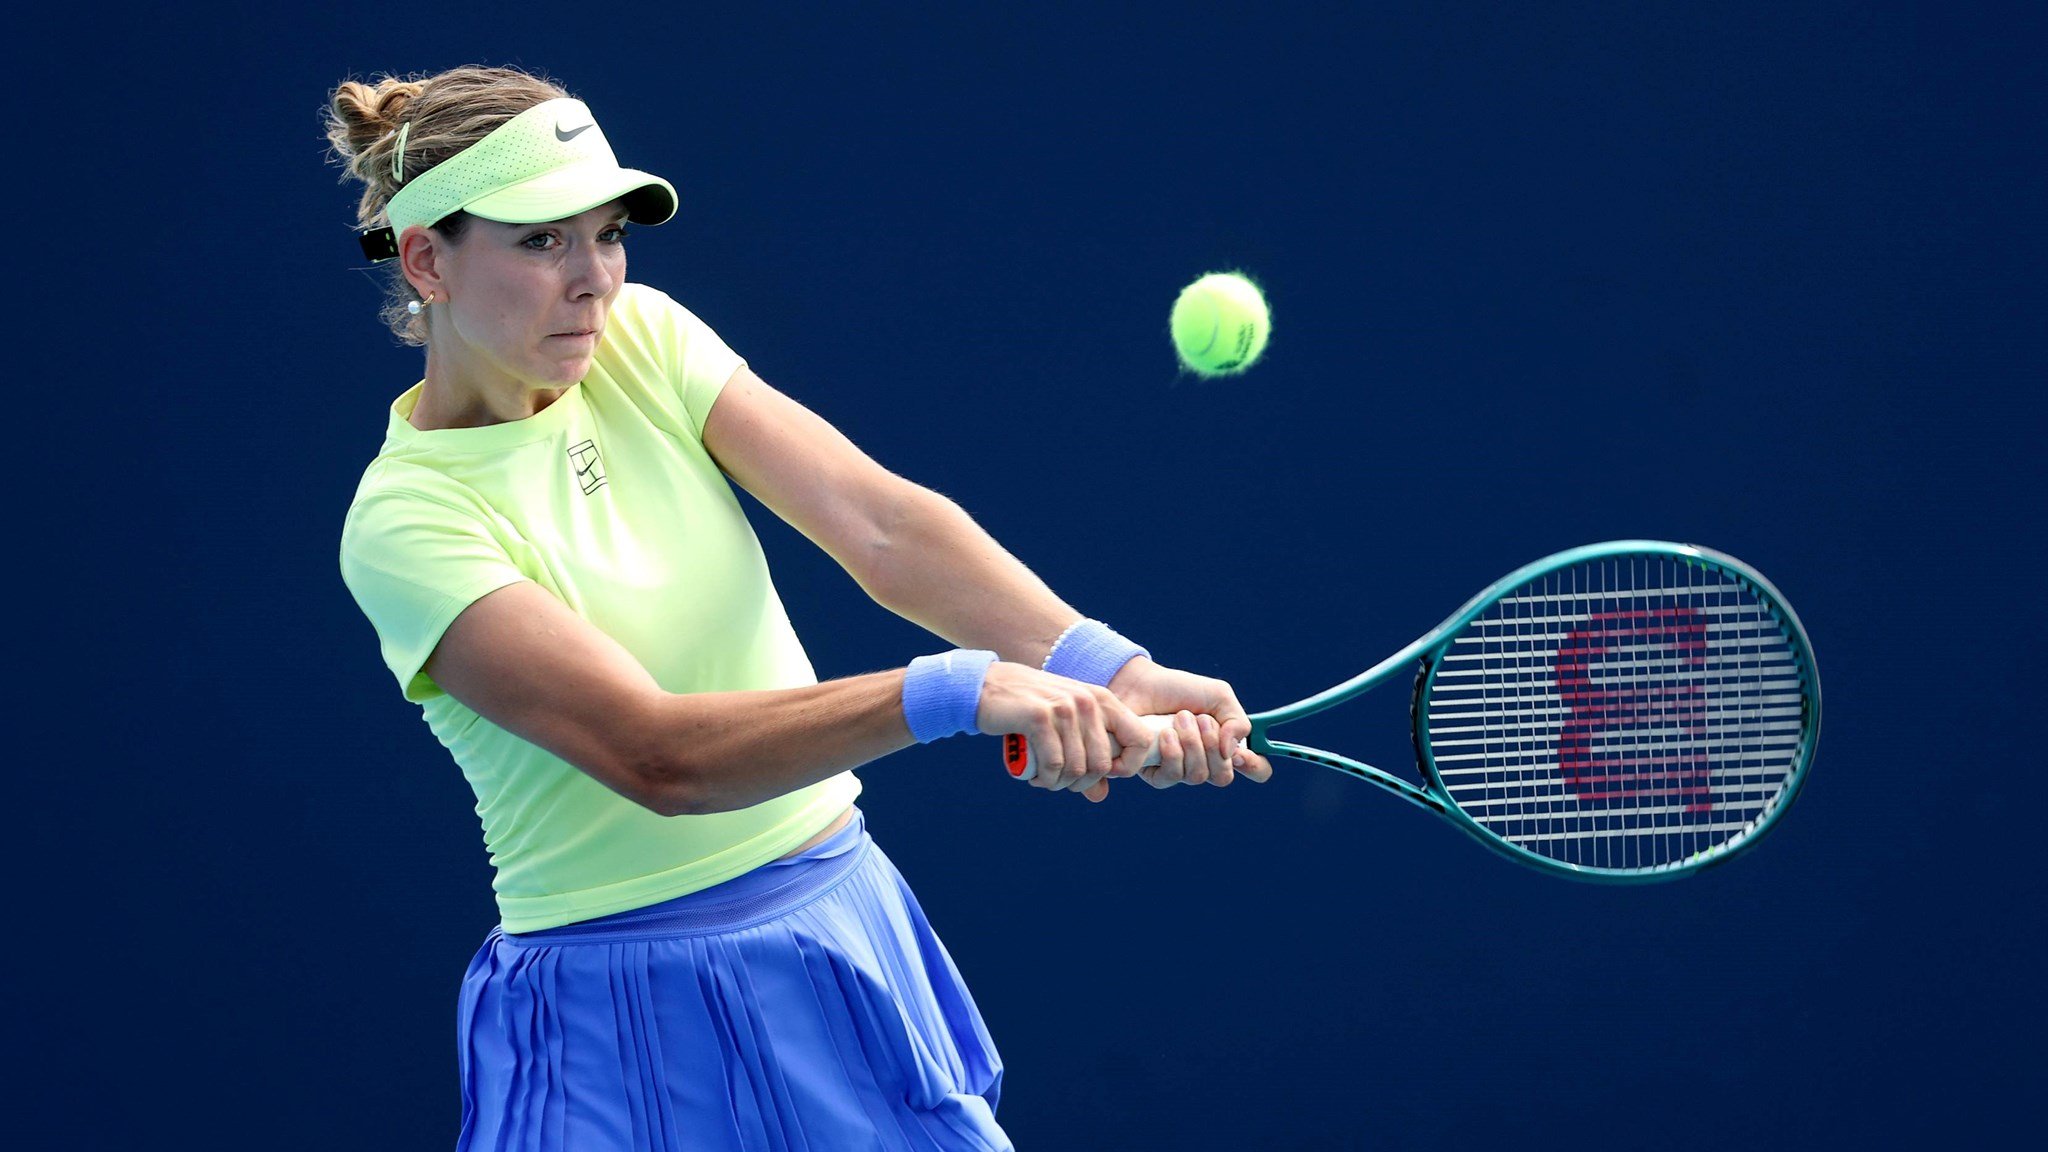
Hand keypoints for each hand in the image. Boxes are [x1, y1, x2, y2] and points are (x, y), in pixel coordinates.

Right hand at [976, 661, 1156, 802]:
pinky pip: (1054, 764)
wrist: (986, 687)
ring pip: (1077, 768)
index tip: (1101, 774)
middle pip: (1103, 764)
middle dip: (1081, 783)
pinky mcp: (1040, 717)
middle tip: (1060, 781)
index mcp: (1102, 700)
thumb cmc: (1029, 711)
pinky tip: (1035, 776)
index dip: (1127, 766)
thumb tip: (1101, 796)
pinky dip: (1045, 778)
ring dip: (1058, 783)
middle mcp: (1088, 701)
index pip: (1141, 739)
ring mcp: (1065, 708)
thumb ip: (1085, 758)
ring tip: (1045, 779)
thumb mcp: (1064, 727)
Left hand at [1106, 657, 1274, 788]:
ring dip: (1191, 743)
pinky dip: (1172, 752)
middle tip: (1200, 720)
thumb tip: (1231, 752)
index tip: (1241, 753)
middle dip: (1213, 746)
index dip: (1255, 766)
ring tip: (1180, 718)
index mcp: (1227, 745)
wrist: (1140, 685)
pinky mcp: (1156, 773)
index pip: (1255, 769)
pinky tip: (1164, 734)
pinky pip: (1172, 777)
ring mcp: (1182, 770)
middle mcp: (1206, 762)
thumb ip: (1238, 722)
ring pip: (1198, 776)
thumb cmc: (1178, 690)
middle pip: (1223, 777)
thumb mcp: (1219, 696)